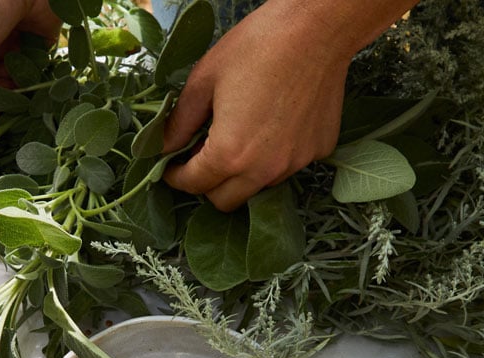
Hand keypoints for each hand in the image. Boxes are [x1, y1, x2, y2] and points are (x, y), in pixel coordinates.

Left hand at [159, 2, 349, 211]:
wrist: (316, 29)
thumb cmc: (257, 47)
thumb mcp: (204, 80)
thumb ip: (180, 122)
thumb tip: (163, 146)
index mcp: (230, 154)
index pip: (194, 185)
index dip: (176, 177)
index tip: (171, 167)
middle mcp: (265, 169)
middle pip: (226, 201)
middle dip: (208, 185)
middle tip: (202, 157)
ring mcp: (296, 162)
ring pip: (259, 186)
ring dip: (243, 173)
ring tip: (240, 136)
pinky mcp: (319, 150)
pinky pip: (289, 165)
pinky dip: (275, 156)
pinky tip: (274, 123)